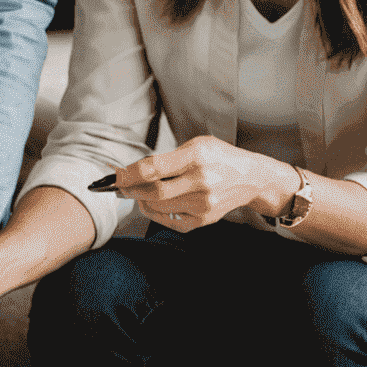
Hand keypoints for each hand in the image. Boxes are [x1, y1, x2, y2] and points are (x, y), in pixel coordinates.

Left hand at [114, 137, 294, 231]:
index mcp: (197, 156)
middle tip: (119, 186)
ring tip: (135, 193)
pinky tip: (151, 204)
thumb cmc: (219, 157)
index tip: (115, 175)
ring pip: (160, 208)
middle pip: (154, 192)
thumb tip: (134, 170)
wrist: (251, 178)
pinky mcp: (205, 219)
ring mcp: (204, 204)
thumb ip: (167, 158)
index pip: (155, 168)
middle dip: (131, 190)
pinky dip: (155, 214)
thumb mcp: (196, 144)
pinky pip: (171, 221)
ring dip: (141, 201)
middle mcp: (201, 181)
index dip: (130, 173)